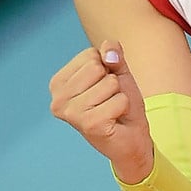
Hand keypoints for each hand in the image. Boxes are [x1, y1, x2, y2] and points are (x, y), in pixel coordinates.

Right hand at [49, 41, 154, 183]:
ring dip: (119, 95)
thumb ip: (112, 53)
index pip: (89, 54)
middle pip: (97, 66)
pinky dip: (124, 106)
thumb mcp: (117, 71)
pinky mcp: (89, 125)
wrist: (131, 137)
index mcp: (58, 83)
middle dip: (112, 81)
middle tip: (108, 100)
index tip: (102, 86)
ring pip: (110, 83)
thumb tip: (109, 53)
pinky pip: (119, 100)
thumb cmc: (119, 103)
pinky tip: (115, 119)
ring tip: (111, 109)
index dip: (105, 67)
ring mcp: (72, 114)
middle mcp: (58, 99)